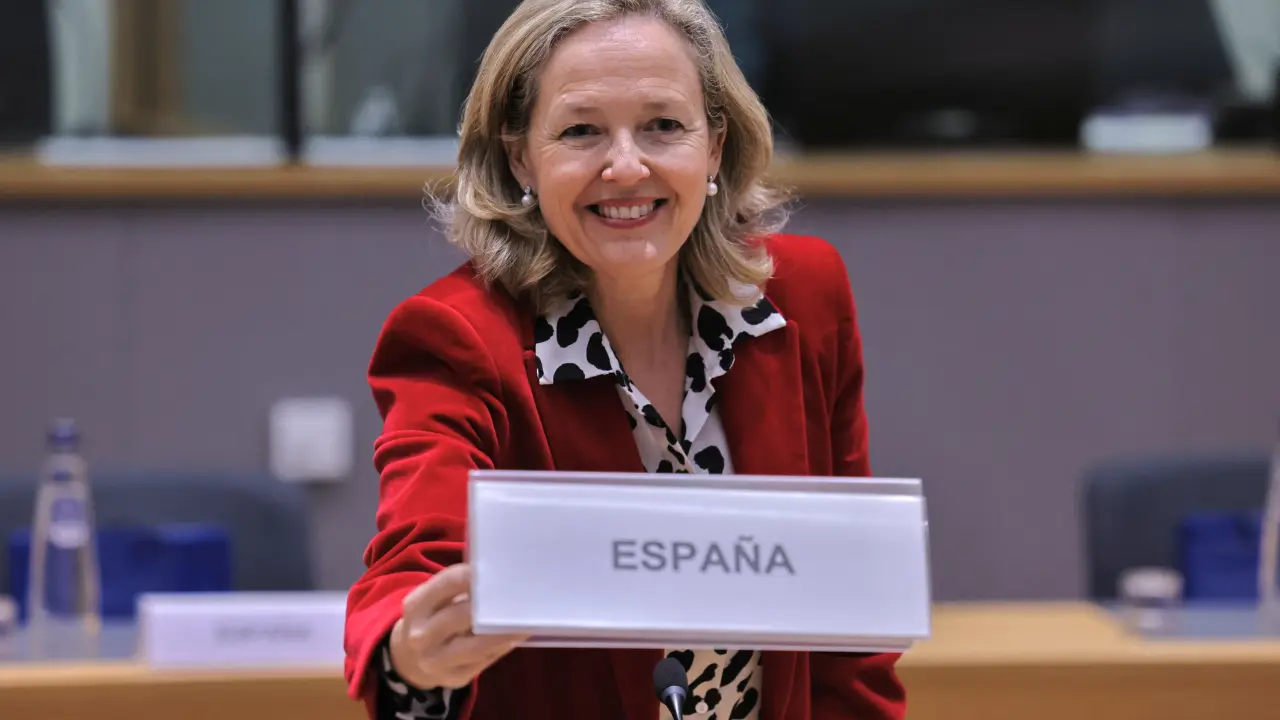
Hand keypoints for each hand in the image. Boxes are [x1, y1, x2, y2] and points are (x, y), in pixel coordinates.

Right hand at [388, 563, 528, 689]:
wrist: (410, 658)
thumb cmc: (432, 618)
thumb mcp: (434, 599)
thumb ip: (457, 587)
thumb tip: (498, 576)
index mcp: (417, 606)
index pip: (448, 583)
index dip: (475, 576)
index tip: (499, 569)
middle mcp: (421, 635)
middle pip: (464, 615)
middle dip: (493, 606)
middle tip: (519, 595)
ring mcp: (436, 661)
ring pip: (478, 645)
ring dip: (505, 632)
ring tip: (526, 620)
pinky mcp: (454, 678)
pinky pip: (484, 660)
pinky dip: (502, 647)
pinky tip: (515, 637)